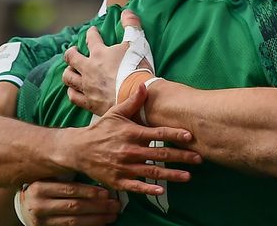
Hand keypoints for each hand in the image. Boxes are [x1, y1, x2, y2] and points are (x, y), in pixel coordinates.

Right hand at [18, 180, 119, 225]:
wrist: (25, 206)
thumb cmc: (45, 187)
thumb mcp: (51, 178)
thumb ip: (68, 177)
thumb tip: (100, 176)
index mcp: (41, 188)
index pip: (69, 190)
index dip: (89, 192)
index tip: (107, 193)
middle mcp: (39, 205)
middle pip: (74, 206)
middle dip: (98, 206)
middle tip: (115, 205)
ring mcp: (43, 220)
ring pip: (74, 221)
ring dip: (96, 219)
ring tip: (112, 215)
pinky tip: (100, 223)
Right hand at [63, 84, 202, 193]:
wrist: (78, 150)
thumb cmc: (101, 130)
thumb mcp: (115, 113)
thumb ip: (132, 101)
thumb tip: (144, 85)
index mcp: (131, 133)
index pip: (157, 134)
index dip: (174, 134)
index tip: (190, 136)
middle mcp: (129, 151)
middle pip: (160, 154)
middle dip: (181, 156)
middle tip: (198, 158)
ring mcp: (124, 167)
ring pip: (152, 172)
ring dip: (172, 174)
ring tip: (188, 176)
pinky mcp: (119, 181)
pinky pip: (136, 186)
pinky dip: (148, 189)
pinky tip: (162, 190)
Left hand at [64, 10, 151, 114]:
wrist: (139, 95)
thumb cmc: (138, 68)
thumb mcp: (137, 42)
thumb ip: (132, 25)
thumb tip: (126, 11)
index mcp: (100, 53)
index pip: (91, 38)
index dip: (91, 33)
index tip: (92, 31)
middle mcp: (89, 68)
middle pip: (71, 58)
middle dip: (71, 53)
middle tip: (73, 51)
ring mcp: (87, 86)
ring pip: (68, 77)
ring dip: (68, 72)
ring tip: (71, 70)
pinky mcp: (90, 102)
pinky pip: (74, 97)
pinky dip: (72, 92)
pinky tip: (73, 91)